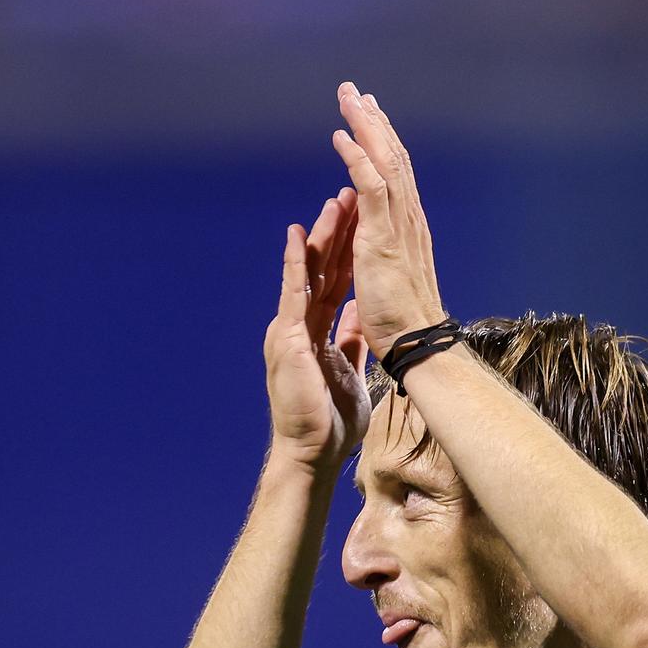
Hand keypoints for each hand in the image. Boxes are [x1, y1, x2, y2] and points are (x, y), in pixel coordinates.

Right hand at [264, 187, 370, 472]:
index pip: (335, 281)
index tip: (361, 220)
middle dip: (337, 233)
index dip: (347, 251)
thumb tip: (358, 314)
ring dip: (321, 238)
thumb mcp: (348, 370)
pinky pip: (292, 295)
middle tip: (349, 195)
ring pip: (307, 274)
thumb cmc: (330, 422)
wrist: (312, 452)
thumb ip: (349, 340)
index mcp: (316, 331)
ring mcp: (289, 329)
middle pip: (321, 270)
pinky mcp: (286, 339)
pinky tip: (298, 237)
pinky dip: (295, 265)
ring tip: (334, 202)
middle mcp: (300, 324)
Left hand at [332, 81, 446, 359]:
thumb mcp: (391, 281)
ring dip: (366, 126)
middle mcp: (408, 218)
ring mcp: (398, 225)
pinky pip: (371, 185)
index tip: (369, 118)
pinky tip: (342, 136)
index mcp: (407, 229)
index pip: (396, 175)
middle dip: (374, 122)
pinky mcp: (383, 236)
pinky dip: (357, 157)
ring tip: (349, 97)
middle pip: (393, 157)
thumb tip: (373, 253)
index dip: (382, 144)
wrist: (416, 342)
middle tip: (358, 92)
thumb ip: (383, 258)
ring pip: (384, 161)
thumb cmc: (403, 323)